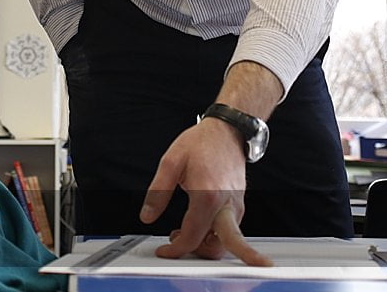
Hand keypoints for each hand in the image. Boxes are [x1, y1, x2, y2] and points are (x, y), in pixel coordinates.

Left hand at [140, 118, 271, 265]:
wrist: (227, 131)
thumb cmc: (202, 143)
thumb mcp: (171, 162)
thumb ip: (157, 192)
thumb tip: (147, 216)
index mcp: (207, 196)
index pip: (192, 236)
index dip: (176, 249)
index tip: (165, 250)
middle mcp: (227, 205)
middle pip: (220, 247)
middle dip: (201, 256)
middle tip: (182, 253)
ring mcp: (236, 206)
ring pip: (227, 242)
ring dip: (205, 245)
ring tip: (182, 233)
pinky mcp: (239, 205)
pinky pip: (230, 230)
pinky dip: (214, 235)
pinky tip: (197, 225)